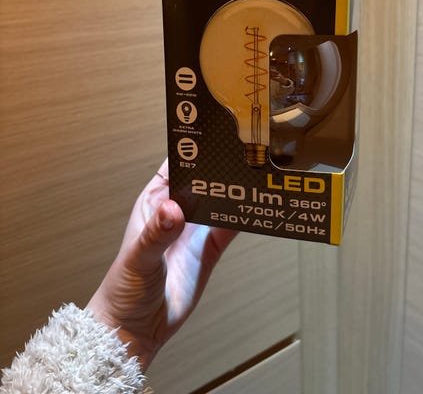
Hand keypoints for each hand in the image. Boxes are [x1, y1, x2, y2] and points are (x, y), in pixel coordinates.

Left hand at [87, 159, 236, 369]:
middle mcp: (177, 210)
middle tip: (244, 153)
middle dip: (221, 168)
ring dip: (235, 191)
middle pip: (204, 180)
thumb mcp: (138, 258)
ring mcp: (195, 230)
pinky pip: (230, 228)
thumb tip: (173, 209)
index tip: (213, 135)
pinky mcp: (209, 249)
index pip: (176, 165)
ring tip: (255, 176)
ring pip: (220, 202)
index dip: (193, 150)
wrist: (137, 328)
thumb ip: (156, 233)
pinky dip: (243, 218)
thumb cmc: (125, 288)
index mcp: (155, 201)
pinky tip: (255, 208)